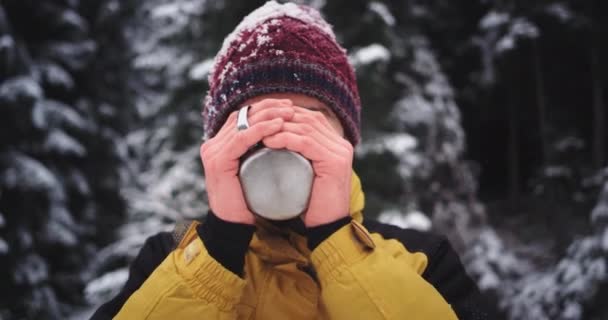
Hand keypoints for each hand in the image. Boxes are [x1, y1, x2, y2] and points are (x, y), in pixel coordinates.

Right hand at [200, 99, 294, 223]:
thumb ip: (260, 153)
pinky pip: (241, 139)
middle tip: (291, 107)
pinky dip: (261, 130)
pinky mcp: (218, 162)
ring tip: (289, 114)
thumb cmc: (250, 200)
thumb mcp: (256, 170)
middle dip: (268, 107)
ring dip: (268, 115)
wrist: (235, 225)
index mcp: (220, 144)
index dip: (265, 107)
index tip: (288, 106)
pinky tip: (277, 126)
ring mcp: (213, 152)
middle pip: (241, 115)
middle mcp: (213, 145)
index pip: (242, 116)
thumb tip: (285, 137)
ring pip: (242, 123)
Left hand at [262, 106, 352, 226]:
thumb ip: (297, 156)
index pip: (311, 118)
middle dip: (281, 117)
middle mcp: (342, 144)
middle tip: (258, 123)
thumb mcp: (304, 173)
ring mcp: (340, 152)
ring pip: (307, 127)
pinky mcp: (335, 162)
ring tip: (259, 132)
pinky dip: (286, 139)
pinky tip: (269, 141)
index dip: (286, 115)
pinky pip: (307, 143)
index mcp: (336, 144)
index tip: (263, 120)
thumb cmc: (312, 203)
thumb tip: (271, 140)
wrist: (327, 227)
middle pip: (309, 119)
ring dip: (280, 126)